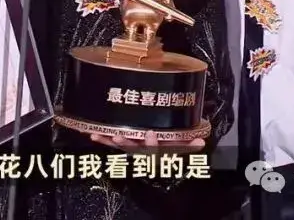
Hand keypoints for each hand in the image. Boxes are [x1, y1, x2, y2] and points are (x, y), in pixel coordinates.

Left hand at [90, 130, 204, 153]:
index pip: (155, 148)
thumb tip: (201, 142)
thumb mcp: (180, 147)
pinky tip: (92, 134)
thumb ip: (189, 145)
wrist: (157, 160)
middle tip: (117, 136)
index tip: (150, 133)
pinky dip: (102, 139)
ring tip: (99, 135)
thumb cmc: (169, 147)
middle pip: (133, 148)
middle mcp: (142, 151)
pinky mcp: (123, 146)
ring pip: (120, 146)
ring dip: (109, 141)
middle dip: (125, 142)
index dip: (152, 142)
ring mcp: (132, 148)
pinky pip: (111, 143)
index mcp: (155, 150)